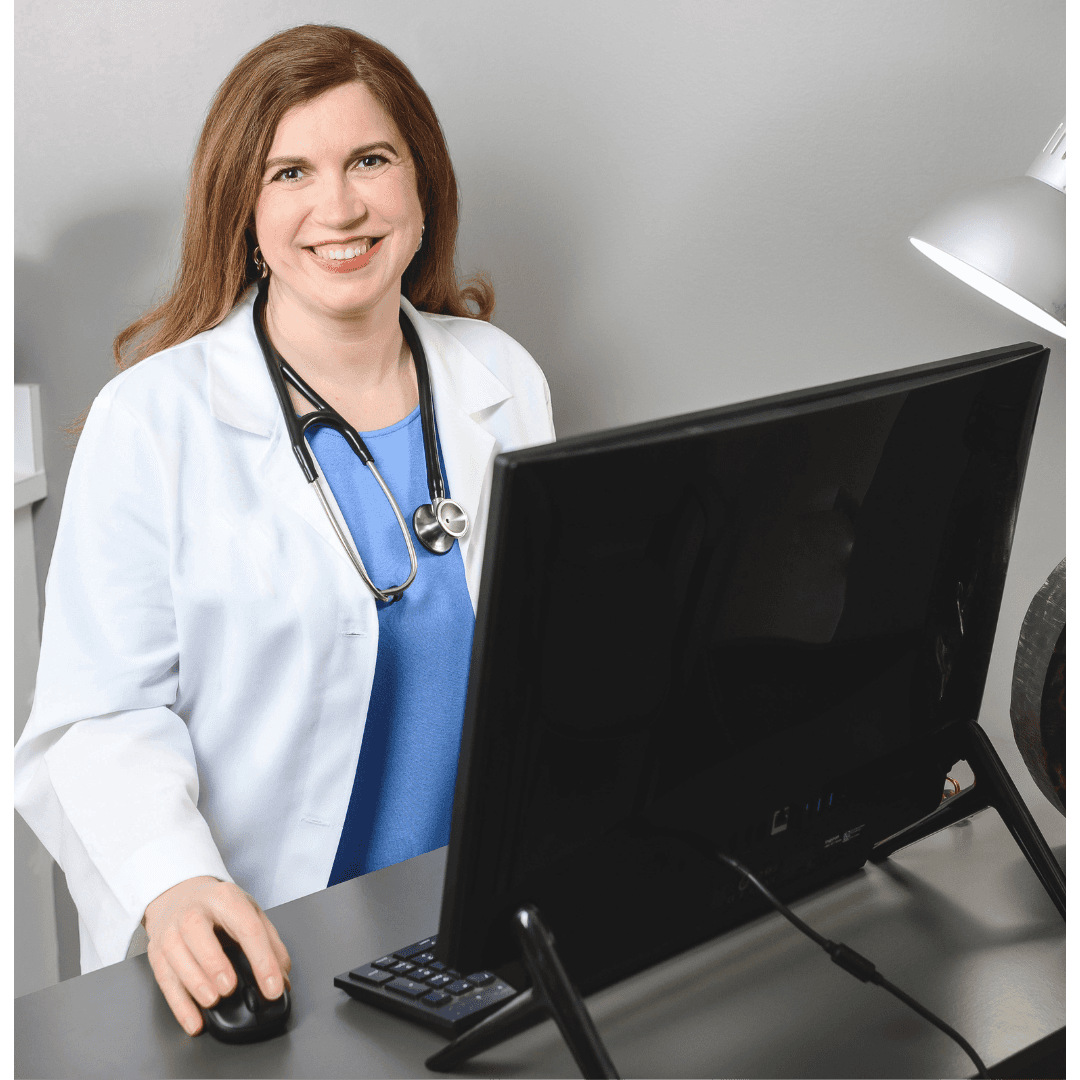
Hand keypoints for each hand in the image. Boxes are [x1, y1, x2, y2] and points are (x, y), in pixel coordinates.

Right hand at [142, 876, 290, 1035]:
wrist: (180, 896)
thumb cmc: (219, 908)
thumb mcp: (249, 914)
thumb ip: (270, 945)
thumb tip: (282, 979)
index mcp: (226, 898)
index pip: (247, 927)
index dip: (263, 960)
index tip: (273, 989)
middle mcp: (195, 911)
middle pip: (199, 932)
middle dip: (214, 962)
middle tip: (230, 988)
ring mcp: (171, 929)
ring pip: (176, 954)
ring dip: (194, 982)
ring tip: (212, 1001)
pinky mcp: (156, 951)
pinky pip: (164, 979)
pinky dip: (179, 1004)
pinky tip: (194, 1020)